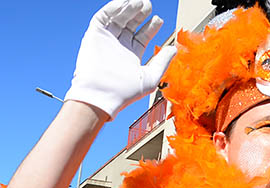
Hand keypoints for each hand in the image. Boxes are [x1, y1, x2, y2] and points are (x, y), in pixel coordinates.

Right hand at [64, 0, 176, 118]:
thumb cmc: (124, 93)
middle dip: (141, 13)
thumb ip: (163, 62)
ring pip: (119, 17)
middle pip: (132, 23)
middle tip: (148, 5)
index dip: (151, 26)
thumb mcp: (150, 77)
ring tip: (139, 2)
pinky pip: (103, 17)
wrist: (101, 95)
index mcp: (132, 55)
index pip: (143, 35)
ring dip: (129, 7)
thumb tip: (174, 49)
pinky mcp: (94, 35)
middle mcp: (120, 46)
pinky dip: (113, 7)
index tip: (158, 20)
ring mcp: (107, 39)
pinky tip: (124, 4)